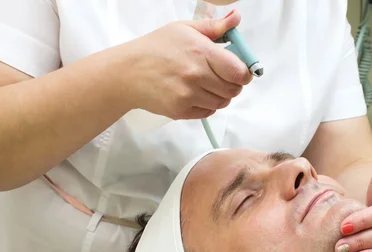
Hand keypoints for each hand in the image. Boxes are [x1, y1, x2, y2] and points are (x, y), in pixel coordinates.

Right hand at [116, 10, 251, 119]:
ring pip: (222, 103)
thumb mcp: (184, 29)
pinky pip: (208, 112)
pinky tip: (195, 94)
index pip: (239, 72)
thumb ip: (214, 27)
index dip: (244, 73)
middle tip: (222, 77)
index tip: (240, 71)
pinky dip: (207, 105)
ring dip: (220, 95)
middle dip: (233, 84)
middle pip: (233, 90)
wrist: (127, 72)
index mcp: (201, 52)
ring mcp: (188, 95)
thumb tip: (236, 19)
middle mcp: (196, 76)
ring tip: (206, 84)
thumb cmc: (155, 48)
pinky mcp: (181, 110)